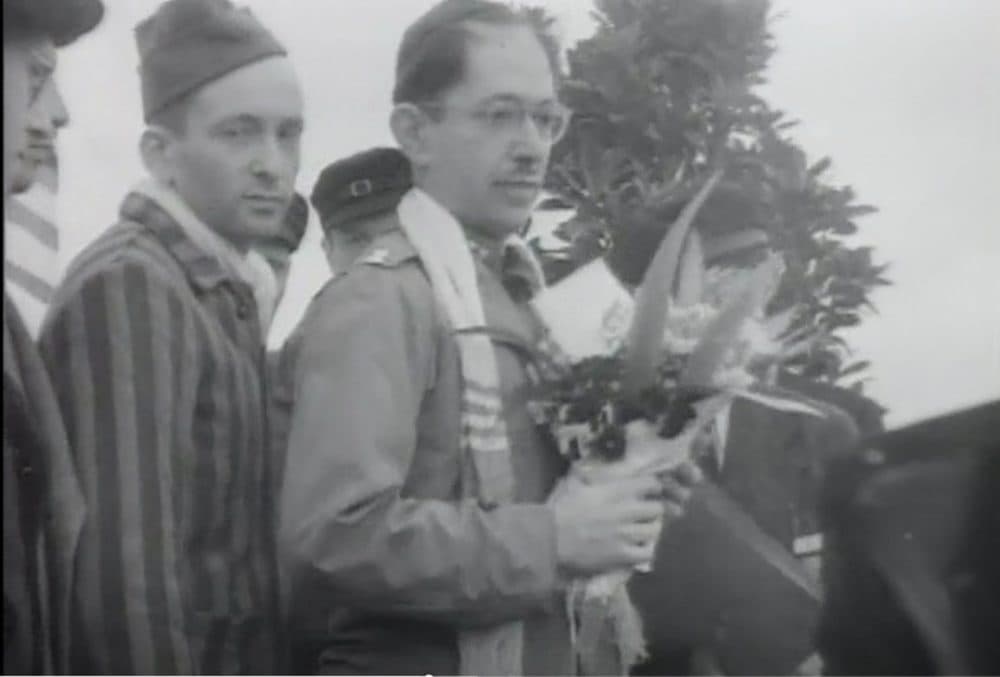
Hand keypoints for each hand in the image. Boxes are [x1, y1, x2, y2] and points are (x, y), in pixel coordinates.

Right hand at [549, 472, 665, 577]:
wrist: (550, 540)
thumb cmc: (560, 512)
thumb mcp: (576, 487)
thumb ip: (590, 478)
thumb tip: (590, 469)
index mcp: (613, 491)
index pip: (650, 483)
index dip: (652, 488)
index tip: (650, 492)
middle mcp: (624, 510)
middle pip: (657, 508)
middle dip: (653, 511)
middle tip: (645, 516)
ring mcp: (625, 534)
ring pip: (655, 530)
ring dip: (650, 531)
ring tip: (642, 534)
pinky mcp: (622, 555)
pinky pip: (647, 552)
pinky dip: (644, 551)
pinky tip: (637, 550)